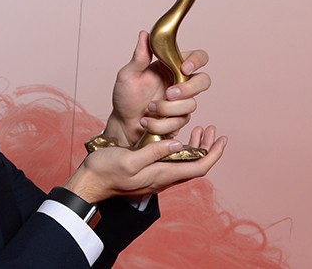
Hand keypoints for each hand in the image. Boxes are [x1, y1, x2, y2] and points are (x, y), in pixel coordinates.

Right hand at [65, 126, 226, 202]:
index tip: (221, 139)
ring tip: (200, 129)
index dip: (213, 154)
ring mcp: (156, 175)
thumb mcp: (129, 159)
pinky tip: (177, 137)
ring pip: (185, 163)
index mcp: (162, 175)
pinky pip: (173, 161)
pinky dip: (181, 148)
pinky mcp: (149, 171)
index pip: (198, 167)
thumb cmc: (105, 170)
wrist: (90, 182)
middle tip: (211, 129)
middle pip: (195, 165)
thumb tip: (178, 143)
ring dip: (196, 147)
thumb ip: (154, 152)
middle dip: (208, 148)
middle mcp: (163, 177)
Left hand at [105, 31, 211, 145]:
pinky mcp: (180, 120)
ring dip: (167, 109)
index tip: (184, 67)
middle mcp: (180, 83)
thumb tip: (144, 34)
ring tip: (149, 109)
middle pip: (204, 81)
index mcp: (171, 67)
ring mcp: (182, 103)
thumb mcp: (128, 75)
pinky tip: (147, 122)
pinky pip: (180, 121)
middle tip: (169, 94)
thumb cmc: (125, 97)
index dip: (196, 61)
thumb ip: (139, 57)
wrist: (123, 124)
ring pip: (191, 104)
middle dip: (189, 88)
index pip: (197, 57)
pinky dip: (161, 123)